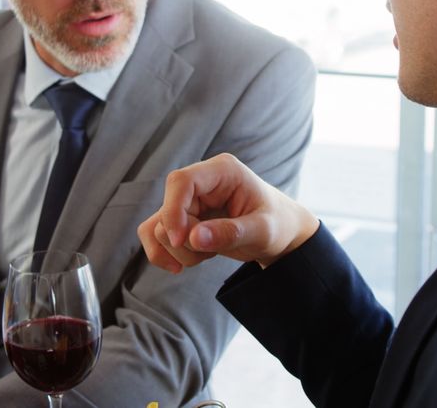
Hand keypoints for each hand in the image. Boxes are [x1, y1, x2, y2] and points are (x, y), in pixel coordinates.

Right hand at [138, 153, 319, 271]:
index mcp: (222, 171)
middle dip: (184, 240)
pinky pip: (155, 235)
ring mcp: (188, 200)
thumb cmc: (277, 225)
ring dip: (177, 250)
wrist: (281, 233)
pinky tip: (183, 266)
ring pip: (157, 226)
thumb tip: (193, 238)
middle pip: (168, 208)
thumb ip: (230, 233)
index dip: (173, 211)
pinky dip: (164, 254)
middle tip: (213, 253)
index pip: (181, 181)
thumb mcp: (263, 231)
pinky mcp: (182, 218)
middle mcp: (201, 181)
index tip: (181, 241)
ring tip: (208, 255)